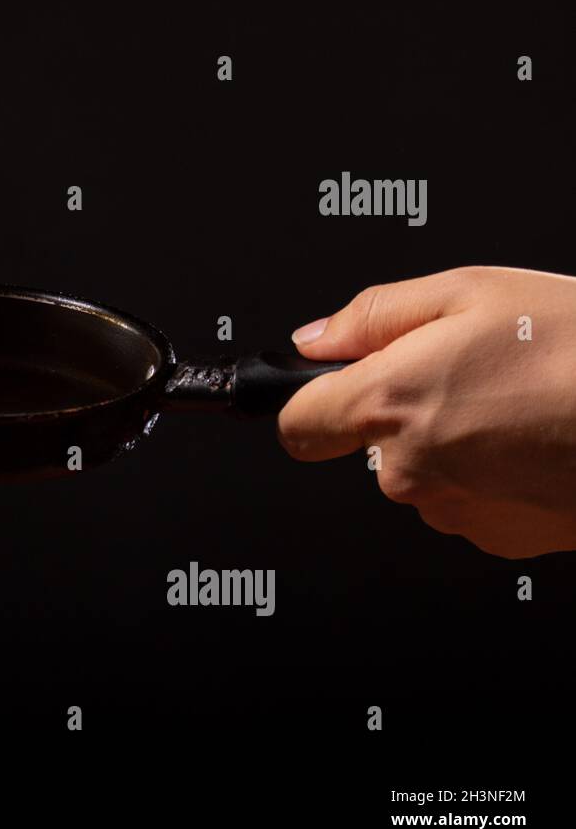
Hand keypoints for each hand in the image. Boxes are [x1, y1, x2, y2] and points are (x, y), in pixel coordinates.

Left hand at [278, 266, 575, 558]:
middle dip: (399, 410)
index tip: (325, 389)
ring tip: (515, 402)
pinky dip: (488, 474)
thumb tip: (315, 341)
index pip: (296, 424)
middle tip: (468, 372)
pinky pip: (465, 500)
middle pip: (363, 445)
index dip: (305, 401)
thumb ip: (373, 316)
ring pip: (419, 473)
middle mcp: (408, 468)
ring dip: (448, 442)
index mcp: (389, 403)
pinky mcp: (495, 537)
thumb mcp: (472, 291)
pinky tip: (533, 440)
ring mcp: (452, 510)